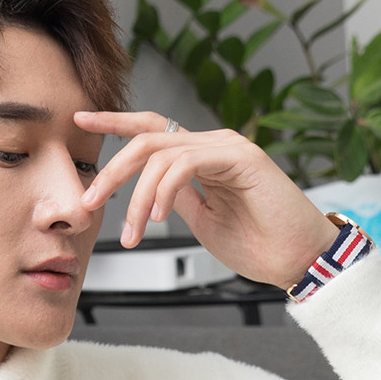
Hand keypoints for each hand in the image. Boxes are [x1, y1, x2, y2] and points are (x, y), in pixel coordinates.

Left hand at [77, 113, 336, 290]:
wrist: (298, 260)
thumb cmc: (261, 246)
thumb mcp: (205, 221)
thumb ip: (180, 199)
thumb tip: (151, 193)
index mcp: (205, 157)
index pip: (152, 130)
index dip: (115, 122)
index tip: (82, 119)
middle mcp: (216, 144)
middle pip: (147, 138)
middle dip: (112, 169)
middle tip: (90, 201)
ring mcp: (230, 147)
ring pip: (161, 154)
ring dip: (137, 195)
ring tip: (132, 231)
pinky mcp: (241, 158)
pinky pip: (186, 163)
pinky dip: (164, 190)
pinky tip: (161, 216)